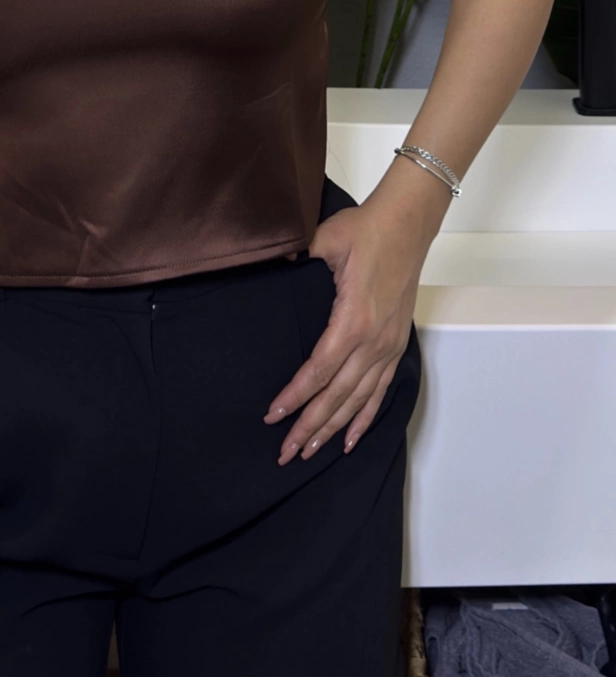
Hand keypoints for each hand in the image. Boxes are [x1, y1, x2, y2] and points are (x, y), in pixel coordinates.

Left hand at [264, 202, 424, 463]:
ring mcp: (388, 346)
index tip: (274, 415)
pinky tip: (349, 439)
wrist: (408, 223)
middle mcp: (374, 340)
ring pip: (359, 399)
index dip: (297, 396)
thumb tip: (269, 262)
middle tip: (286, 452)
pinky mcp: (395, 345)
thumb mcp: (326, 239)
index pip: (320, 369)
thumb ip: (297, 256)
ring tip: (310, 451)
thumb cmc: (366, 230)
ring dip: (334, 428)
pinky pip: (380, 390)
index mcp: (354, 318)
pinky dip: (365, 418)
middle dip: (310, 426)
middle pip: (338, 395)